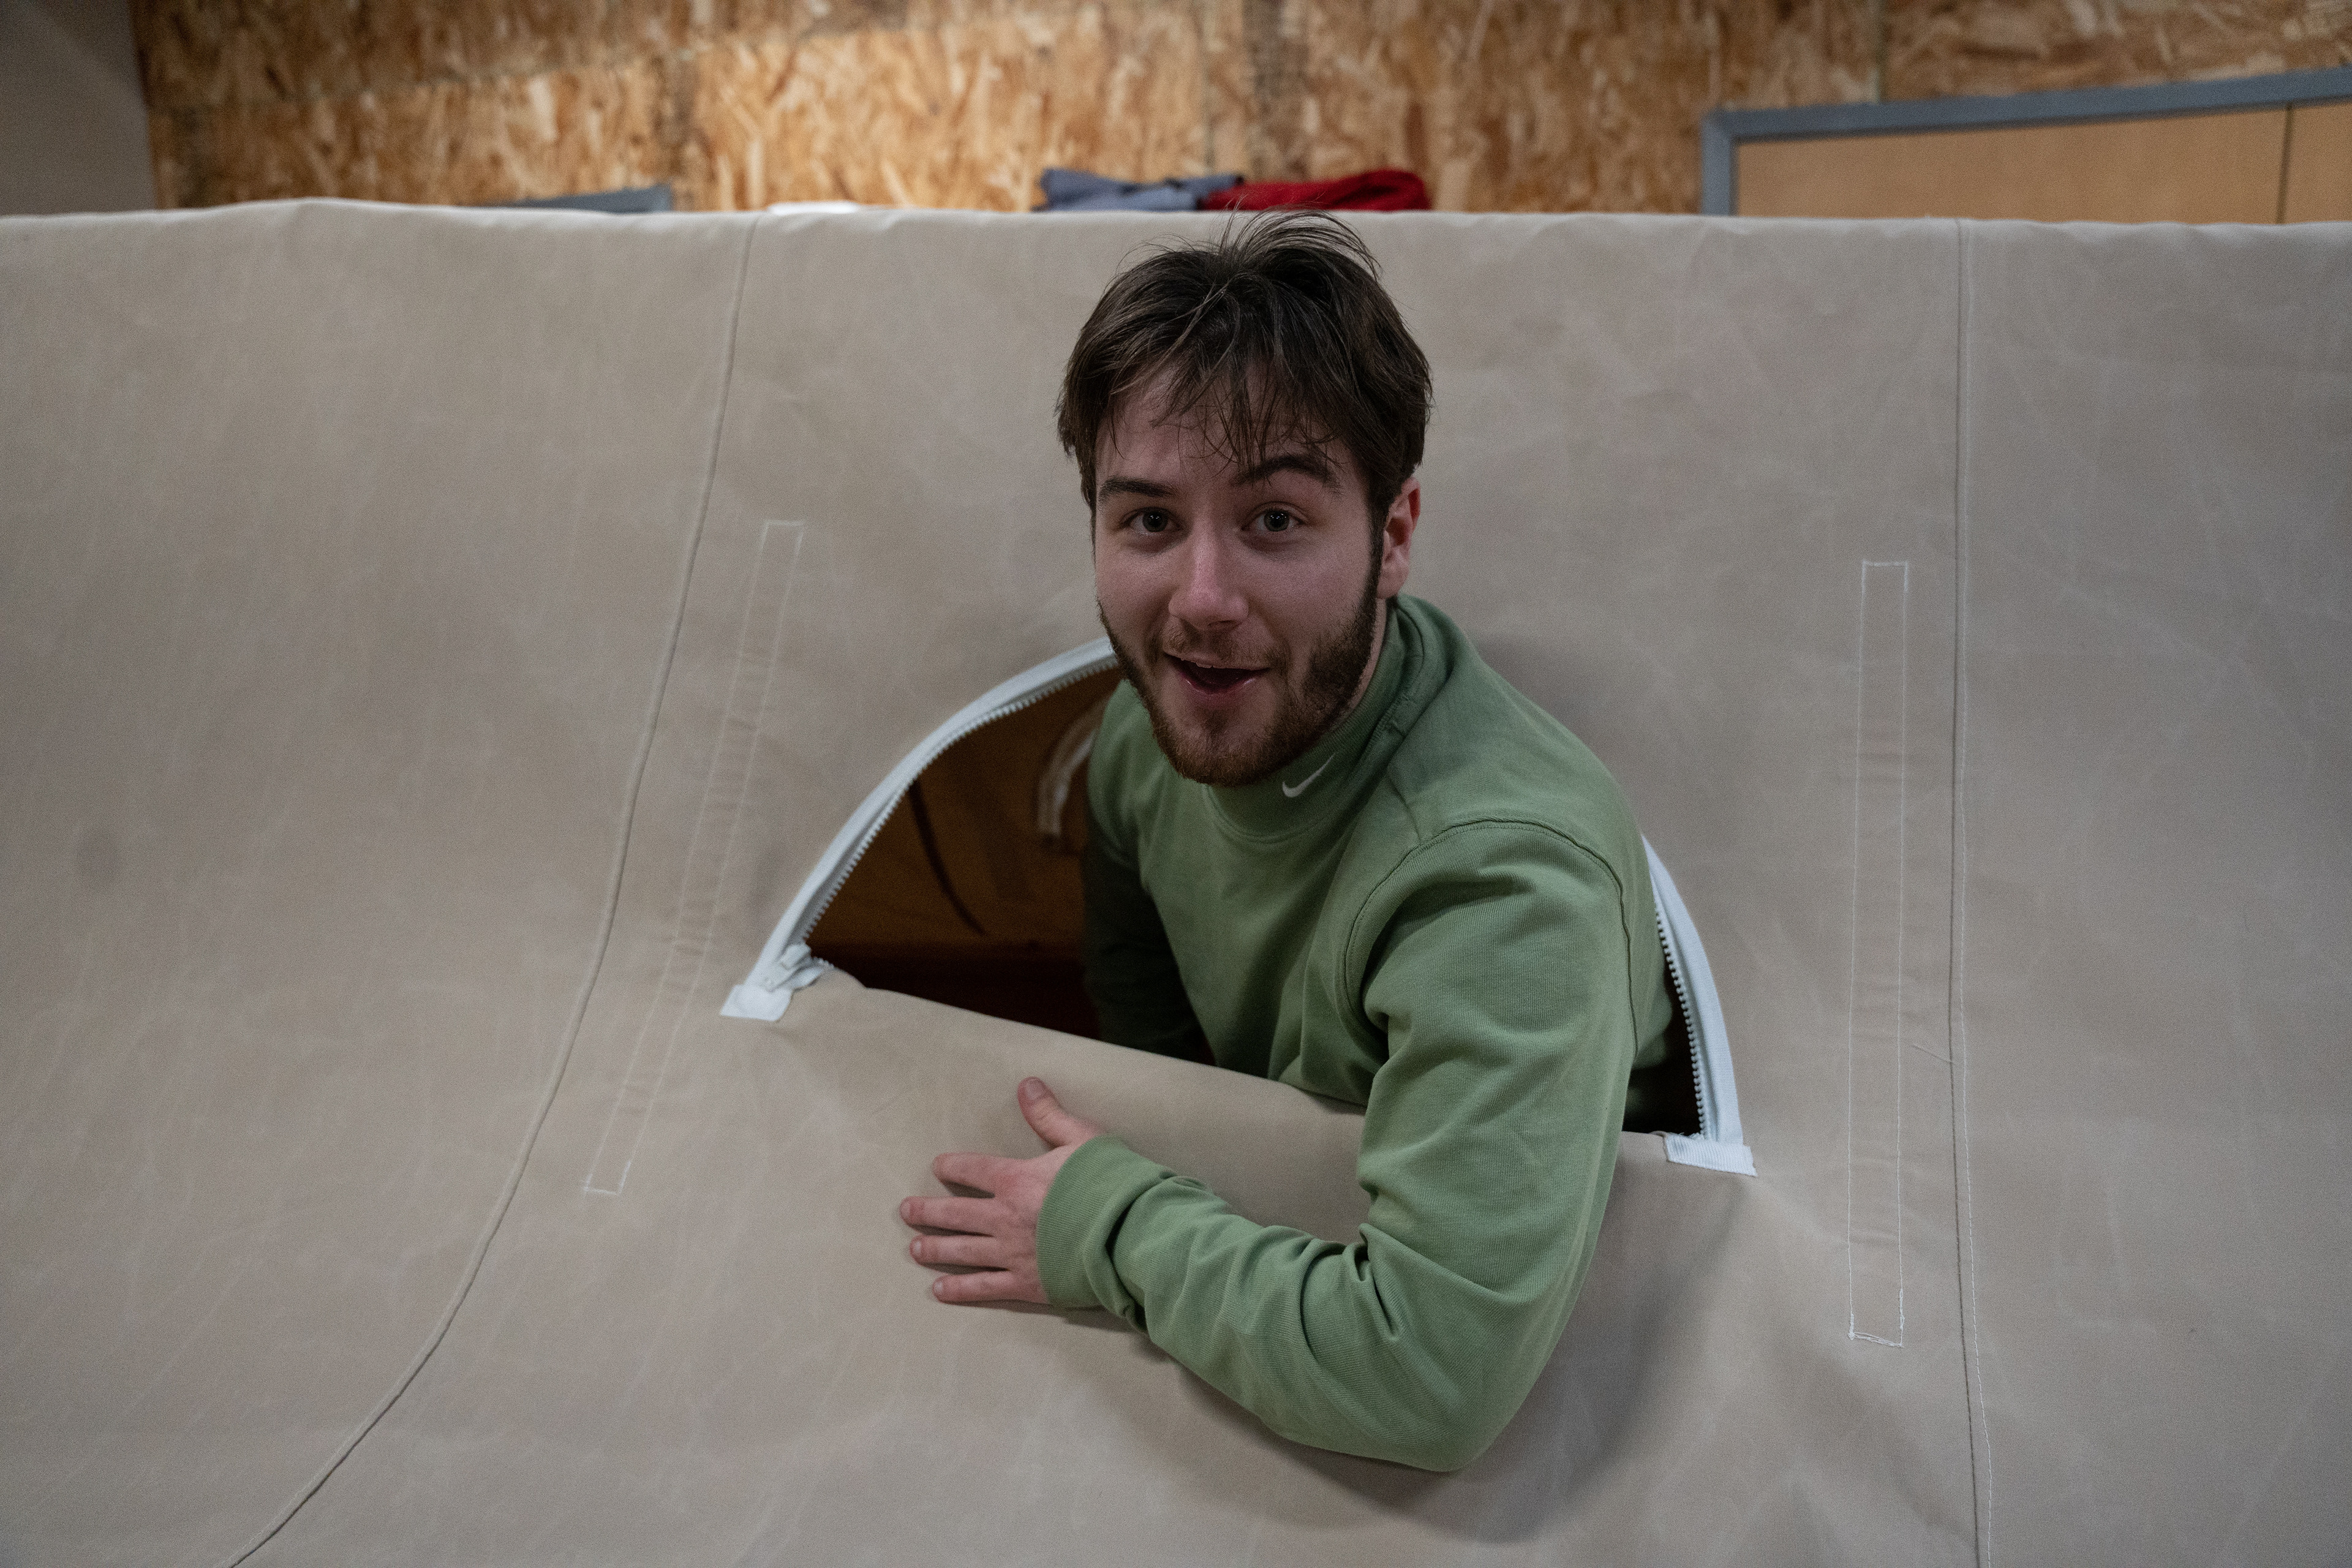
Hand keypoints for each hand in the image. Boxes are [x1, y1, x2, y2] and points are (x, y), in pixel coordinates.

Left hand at [901, 1078, 1103, 1304]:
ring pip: (962, 1251)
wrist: (1130, 1234)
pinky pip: (984, 1287)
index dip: (952, 1165)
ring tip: (914, 1248)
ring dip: (935, 1248)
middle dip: (928, 1211)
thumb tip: (1026, 1085)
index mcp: (1016, 1179)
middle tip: (906, 1211)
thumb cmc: (1111, 1184)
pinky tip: (940, 1291)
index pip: (972, 1169)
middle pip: (955, 1213)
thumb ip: (1049, 1115)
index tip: (937, 1165)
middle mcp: (1005, 1217)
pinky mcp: (1026, 1283)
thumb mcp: (1083, 1139)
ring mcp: (1013, 1253)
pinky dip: (960, 1289)